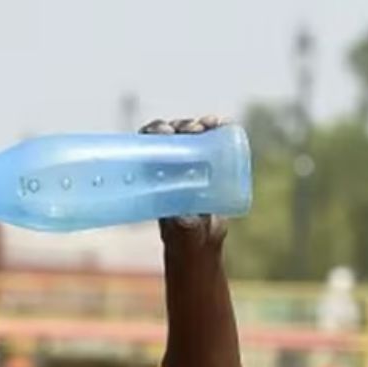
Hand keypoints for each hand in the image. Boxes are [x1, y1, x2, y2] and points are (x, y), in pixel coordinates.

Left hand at [140, 116, 229, 251]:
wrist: (201, 241)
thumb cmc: (183, 237)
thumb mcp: (181, 230)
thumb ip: (183, 225)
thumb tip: (184, 218)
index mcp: (152, 175)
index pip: (147, 144)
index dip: (154, 131)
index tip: (167, 131)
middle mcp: (168, 165)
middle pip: (170, 135)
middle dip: (180, 126)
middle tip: (192, 128)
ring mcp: (189, 163)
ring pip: (190, 135)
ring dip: (198, 124)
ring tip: (208, 125)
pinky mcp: (210, 165)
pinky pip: (212, 141)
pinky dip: (217, 129)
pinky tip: (220, 123)